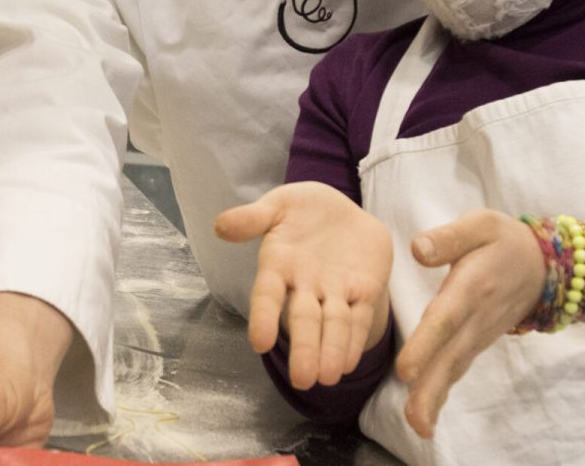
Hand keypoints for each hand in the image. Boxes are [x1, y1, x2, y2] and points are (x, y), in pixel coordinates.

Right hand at [215, 182, 392, 390]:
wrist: (344, 210)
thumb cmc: (303, 209)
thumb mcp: (279, 204)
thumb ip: (253, 217)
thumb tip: (220, 225)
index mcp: (279, 266)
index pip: (268, 295)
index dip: (264, 317)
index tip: (260, 342)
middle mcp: (305, 286)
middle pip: (304, 320)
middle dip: (304, 348)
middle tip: (302, 379)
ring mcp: (335, 291)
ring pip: (333, 325)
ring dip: (331, 351)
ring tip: (328, 378)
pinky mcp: (364, 291)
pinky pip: (359, 318)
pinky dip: (355, 340)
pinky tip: (349, 362)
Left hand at [395, 210, 545, 438]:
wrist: (543, 267)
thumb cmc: (502, 242)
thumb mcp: (481, 225)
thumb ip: (449, 237)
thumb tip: (417, 248)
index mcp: (471, 287)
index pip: (446, 319)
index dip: (427, 344)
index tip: (406, 370)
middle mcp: (475, 318)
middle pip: (450, 356)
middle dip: (431, 387)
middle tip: (413, 417)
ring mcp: (477, 335)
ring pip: (454, 369)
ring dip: (435, 399)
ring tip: (418, 426)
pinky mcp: (475, 344)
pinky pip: (457, 371)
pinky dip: (441, 395)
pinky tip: (424, 418)